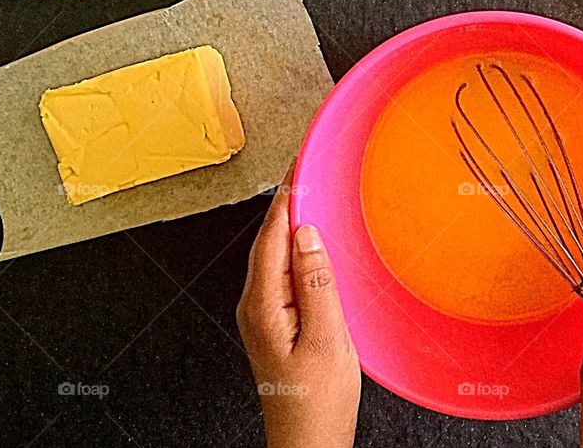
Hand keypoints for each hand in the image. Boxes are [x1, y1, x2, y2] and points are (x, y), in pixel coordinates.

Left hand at [237, 169, 360, 447]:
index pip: (273, 234)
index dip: (287, 194)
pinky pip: (282, 269)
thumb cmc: (317, 402)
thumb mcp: (326, 339)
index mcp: (264, 305)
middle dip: (287, 198)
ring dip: (291, 219)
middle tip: (307, 164)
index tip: (299, 162)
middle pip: (269, 238)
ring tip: (310, 189)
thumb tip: (306, 233)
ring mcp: (263, 313)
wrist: (307, 444)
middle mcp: (255, 305)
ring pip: (274, 252)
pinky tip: (311, 238)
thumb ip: (316, 282)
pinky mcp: (276, 319)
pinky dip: (295, 244)